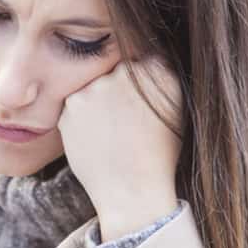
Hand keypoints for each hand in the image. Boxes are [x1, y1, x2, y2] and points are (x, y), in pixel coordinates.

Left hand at [58, 58, 183, 242]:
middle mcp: (125, 72)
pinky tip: (96, 138)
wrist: (132, 191)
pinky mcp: (72, 102)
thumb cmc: (158, 155)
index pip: (141, 61)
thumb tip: (145, 57)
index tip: (138, 106)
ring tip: (111, 134)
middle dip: (116, 92)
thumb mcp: (174, 109)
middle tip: (123, 123)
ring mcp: (97, 86)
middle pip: (113, 71)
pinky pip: (75, 102)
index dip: (138, 85)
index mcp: (158, 70)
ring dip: (97, 103)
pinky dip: (81, 118)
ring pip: (92, 86)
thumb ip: (160, 77)